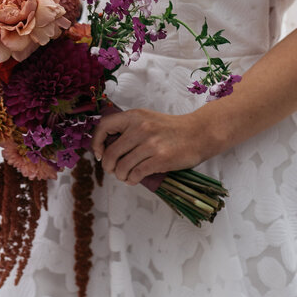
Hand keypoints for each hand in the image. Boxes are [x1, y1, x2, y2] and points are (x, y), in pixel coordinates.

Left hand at [91, 108, 214, 185]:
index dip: (96, 143)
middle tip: (113, 170)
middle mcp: (140, 128)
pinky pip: (136, 174)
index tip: (99, 154)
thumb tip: (106, 148)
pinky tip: (134, 179)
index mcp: (134, 116)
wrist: (199, 133)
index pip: (104, 126)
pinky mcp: (160, 159)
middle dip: (108, 166)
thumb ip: (128, 129)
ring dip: (120, 176)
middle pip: (111, 153)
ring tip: (125, 176)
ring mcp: (151, 144)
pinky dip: (131, 180)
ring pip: (122, 166)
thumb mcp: (147, 120)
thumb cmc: (171, 129)